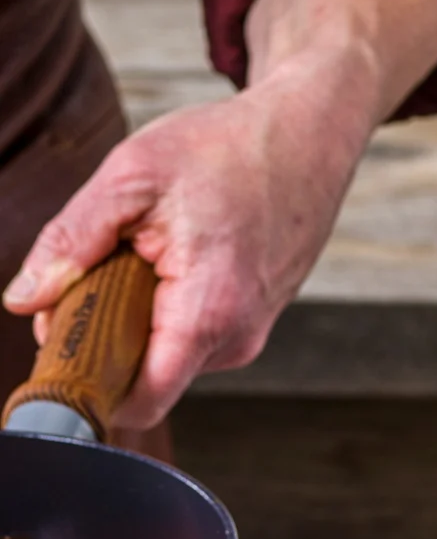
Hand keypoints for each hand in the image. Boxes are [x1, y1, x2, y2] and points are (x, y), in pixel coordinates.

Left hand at [2, 65, 366, 427]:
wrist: (305, 139)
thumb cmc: (228, 149)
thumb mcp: (131, 177)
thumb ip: (70, 242)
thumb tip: (24, 299)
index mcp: (208, 311)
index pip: (140, 399)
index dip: (90, 388)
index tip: (58, 353)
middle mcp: (236, 339)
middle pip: (144, 376)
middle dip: (105, 337)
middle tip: (91, 275)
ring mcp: (249, 335)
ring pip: (165, 355)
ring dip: (136, 317)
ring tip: (144, 254)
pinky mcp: (252, 324)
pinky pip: (190, 335)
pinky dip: (165, 307)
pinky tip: (173, 258)